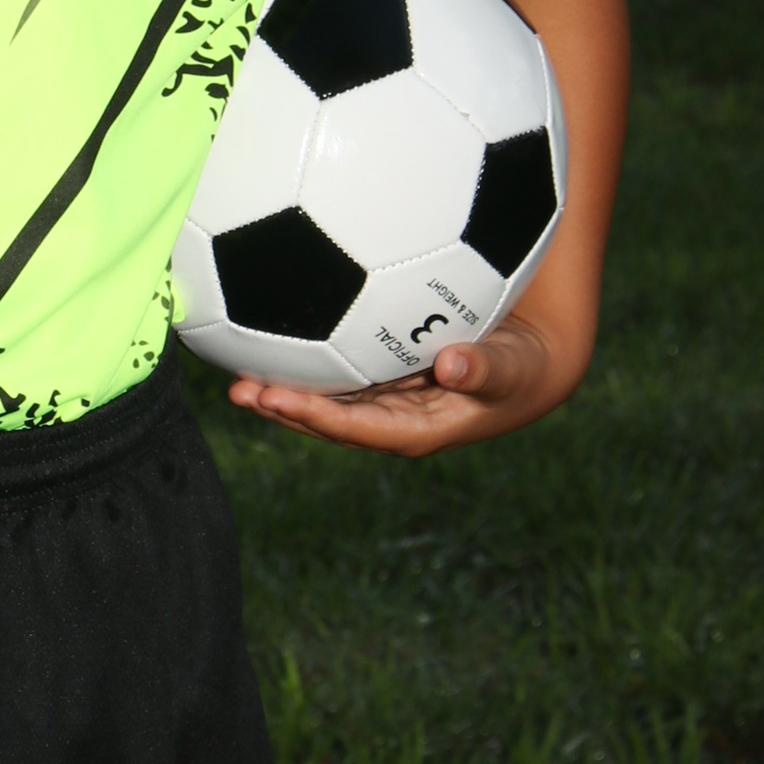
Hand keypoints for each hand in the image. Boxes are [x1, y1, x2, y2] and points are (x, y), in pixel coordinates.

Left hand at [226, 312, 575, 456]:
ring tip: (234, 373)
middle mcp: (391, 419)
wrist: (529, 359)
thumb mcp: (513, 368)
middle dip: (282, 407)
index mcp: (417, 429)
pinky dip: (301, 359)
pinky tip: (263, 334)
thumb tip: (452, 363)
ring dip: (281, 388)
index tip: (277, 398)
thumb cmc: (524, 366)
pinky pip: (333, 371)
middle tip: (238, 389)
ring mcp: (382, 398)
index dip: (315, 416)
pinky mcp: (379, 375)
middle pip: (327, 420)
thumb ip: (485, 368)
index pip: (356, 428)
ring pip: (322, 398)